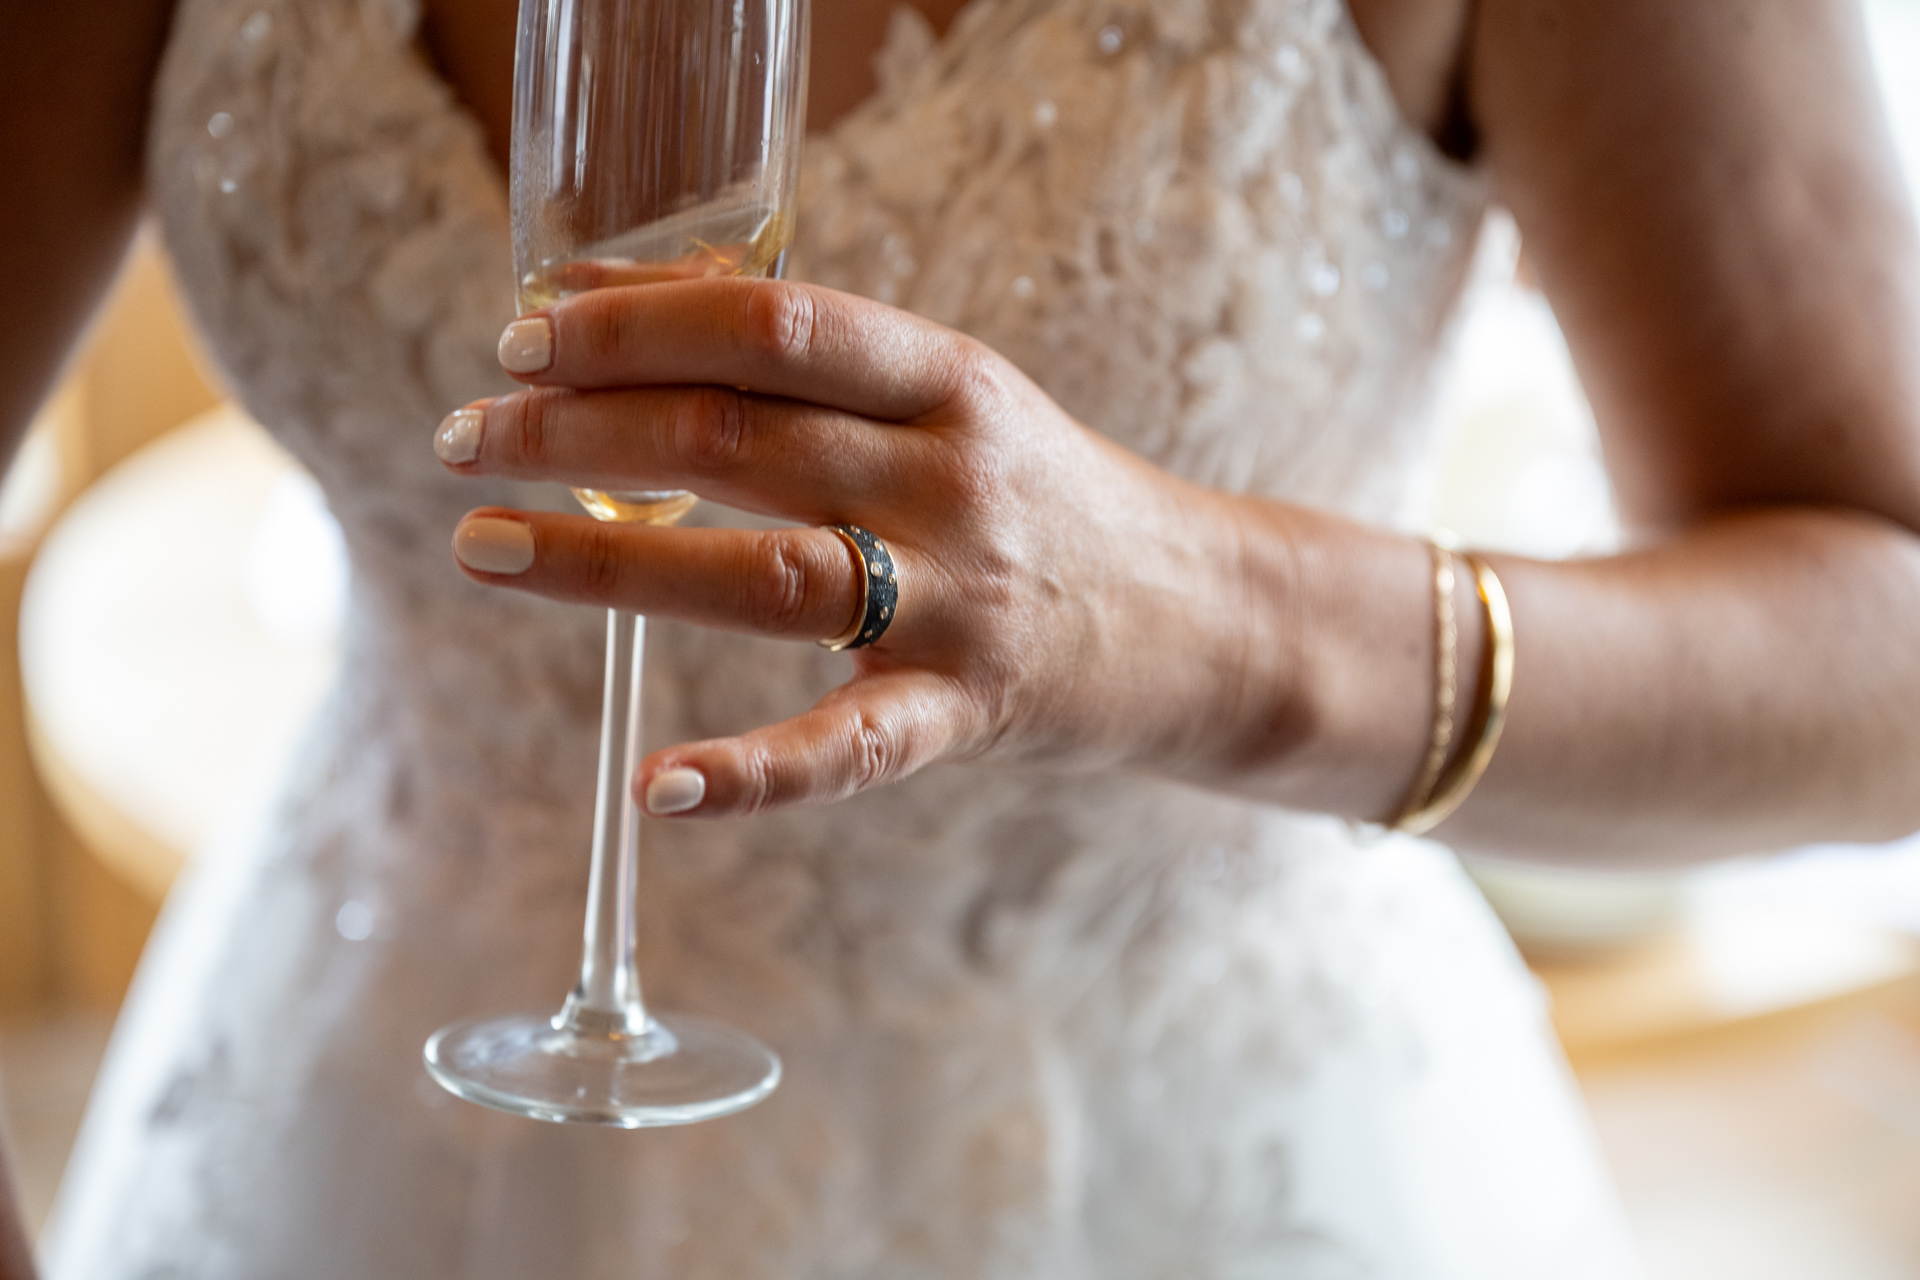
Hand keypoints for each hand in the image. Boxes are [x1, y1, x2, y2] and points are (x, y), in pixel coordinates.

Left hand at [433, 278, 1301, 817]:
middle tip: (464, 434)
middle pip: (738, 437)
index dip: (631, 321)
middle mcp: (953, 477)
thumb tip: (629, 307)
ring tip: (487, 542)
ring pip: (766, 572)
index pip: (770, 322)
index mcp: (948, 378)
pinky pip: (852, 747)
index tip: (522, 333)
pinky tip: (655, 785)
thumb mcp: (953, 401)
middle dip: (575, 429)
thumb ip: (817, 363)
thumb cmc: (1042, 497)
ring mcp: (962, 600)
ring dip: (606, 558)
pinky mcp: (968, 711)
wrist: (1201, 616)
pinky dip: (753, 771)